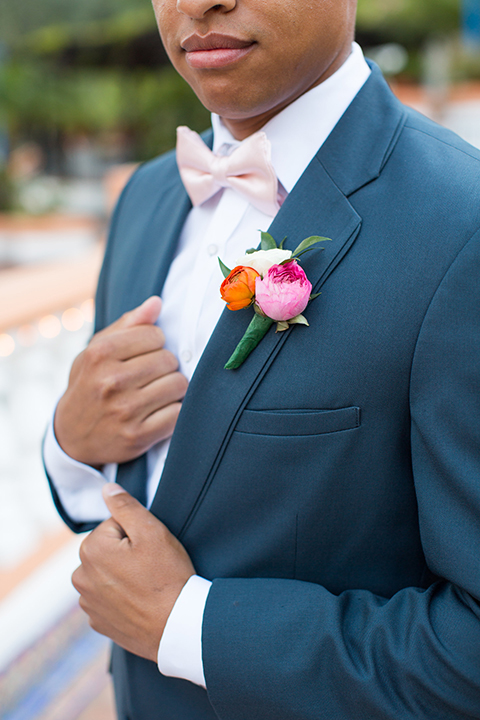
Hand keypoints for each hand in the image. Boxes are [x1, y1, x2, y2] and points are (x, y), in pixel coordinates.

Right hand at [54, 296, 188, 466]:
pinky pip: (178, 414)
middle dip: (165, 366)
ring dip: (173, 389)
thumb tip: (156, 303)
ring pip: (178, 385)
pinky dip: (174, 412)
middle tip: (151, 376)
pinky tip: (159, 412)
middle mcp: (111, 381)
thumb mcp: (96, 351)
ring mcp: (125, 410)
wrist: (71, 436)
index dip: (155, 344)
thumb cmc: (90, 384)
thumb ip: (128, 324)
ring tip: (156, 393)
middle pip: (169, 360)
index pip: (155, 335)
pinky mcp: (138, 436)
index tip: (144, 354)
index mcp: (99, 354)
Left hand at [72, 483, 194, 661]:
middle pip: (108, 549)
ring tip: (147, 585)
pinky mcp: (98, 622)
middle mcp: (81, 577)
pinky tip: (141, 602)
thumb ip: (125, 506)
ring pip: (108, 573)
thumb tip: (107, 489)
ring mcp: (88, 603)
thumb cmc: (167, 577)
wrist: (178, 627)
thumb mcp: (152, 531)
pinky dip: (122, 598)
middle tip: (152, 566)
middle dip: (127, 553)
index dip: (137, 534)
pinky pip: (109, 598)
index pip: (114, 526)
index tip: (151, 549)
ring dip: (123, 575)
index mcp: (90, 550)